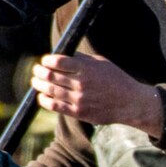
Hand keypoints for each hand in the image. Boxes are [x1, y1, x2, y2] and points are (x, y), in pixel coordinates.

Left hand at [31, 52, 163, 136]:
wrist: (129, 102)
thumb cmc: (115, 79)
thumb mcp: (101, 63)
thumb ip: (81, 59)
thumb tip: (62, 54)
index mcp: (86, 68)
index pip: (58, 61)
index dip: (47, 60)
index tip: (45, 60)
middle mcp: (81, 83)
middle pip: (51, 76)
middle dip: (39, 72)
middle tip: (36, 70)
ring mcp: (79, 99)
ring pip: (51, 90)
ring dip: (39, 85)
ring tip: (35, 81)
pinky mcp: (78, 112)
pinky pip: (55, 106)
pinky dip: (45, 101)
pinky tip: (42, 97)